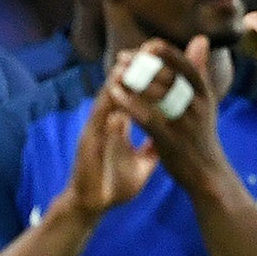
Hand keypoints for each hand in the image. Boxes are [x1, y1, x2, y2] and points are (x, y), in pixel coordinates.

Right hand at [62, 54, 164, 220]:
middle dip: (131, 70)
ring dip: (113, 87)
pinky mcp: (87, 147)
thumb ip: (153, 147)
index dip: (145, 76)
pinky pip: (97, 129)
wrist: (94, 206)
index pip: (132, 94)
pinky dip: (105, 117)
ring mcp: (94, 133)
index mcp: (117, 125)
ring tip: (125, 67)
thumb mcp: (141, 163)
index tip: (160, 58)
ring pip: (104, 104)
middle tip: (145, 49)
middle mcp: (105, 124)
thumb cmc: (114, 186)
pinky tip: (114, 106)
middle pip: (117, 90)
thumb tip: (169, 138)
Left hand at [106, 38, 231, 199]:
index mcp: (205, 95)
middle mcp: (197, 106)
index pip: (187, 66)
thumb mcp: (204, 101)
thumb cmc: (201, 134)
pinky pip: (148, 119)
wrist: (206, 173)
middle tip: (122, 57)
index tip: (148, 44)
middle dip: (143, 65)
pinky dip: (131, 105)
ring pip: (157, 96)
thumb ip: (199, 71)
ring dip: (134, 81)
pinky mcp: (171, 141)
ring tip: (114, 72)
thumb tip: (201, 39)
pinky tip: (115, 96)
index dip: (167, 53)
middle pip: (169, 78)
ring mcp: (184, 124)